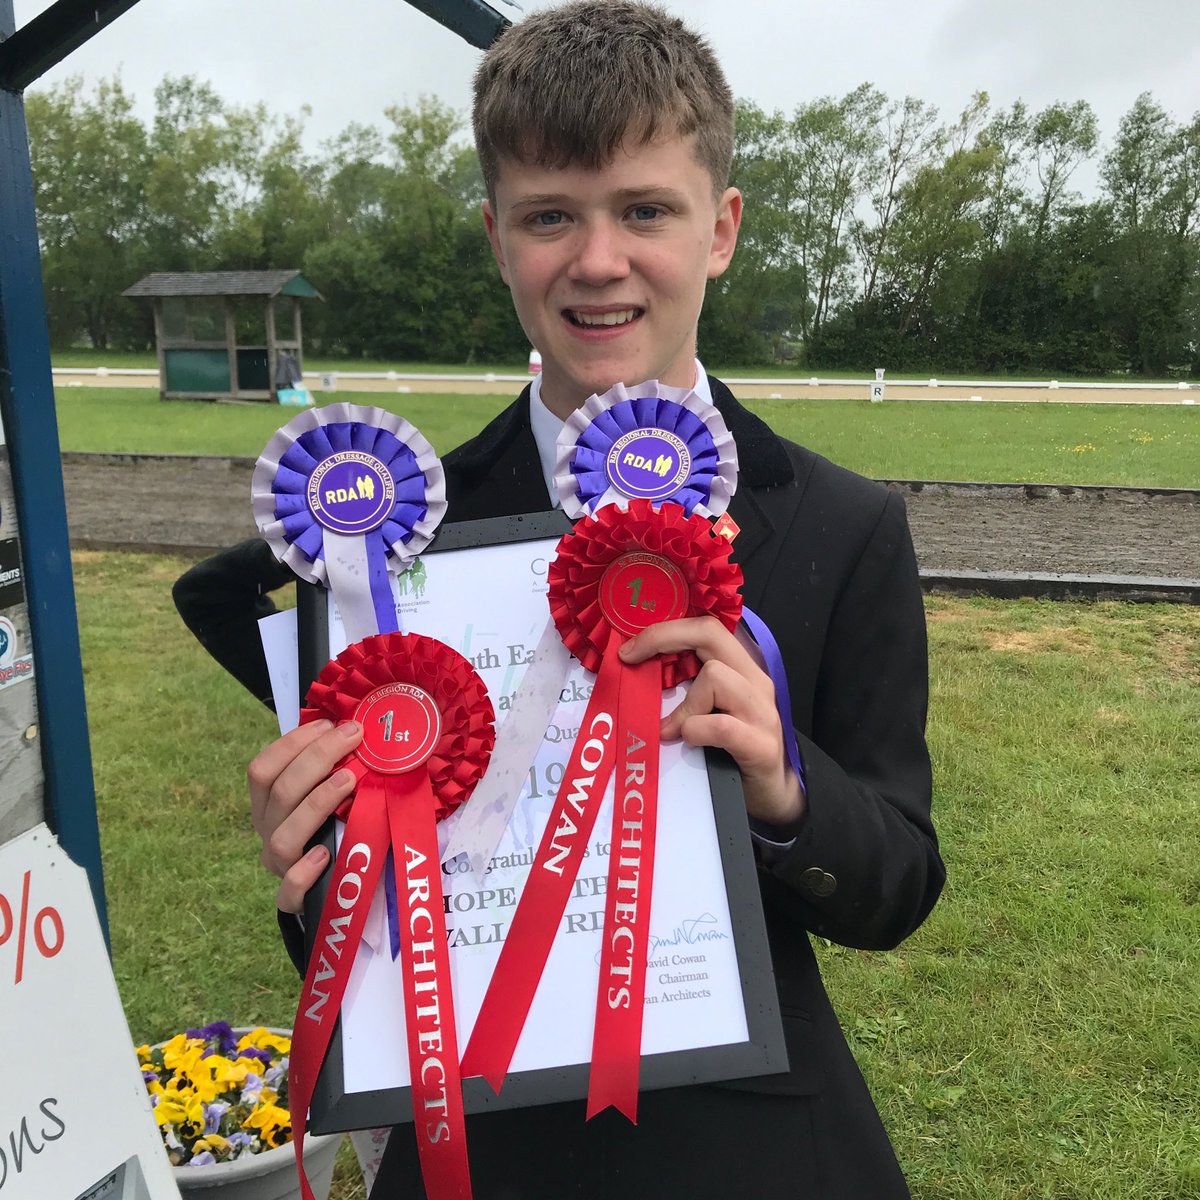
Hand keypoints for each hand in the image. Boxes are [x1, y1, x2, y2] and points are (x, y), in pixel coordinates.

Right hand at [247, 719, 363, 911]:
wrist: (331, 889)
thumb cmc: (331, 829)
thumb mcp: (325, 795)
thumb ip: (330, 768)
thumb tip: (357, 726)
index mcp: (268, 804)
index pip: (263, 768)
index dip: (293, 743)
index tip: (330, 724)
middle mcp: (268, 831)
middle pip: (279, 791)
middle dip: (317, 757)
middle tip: (354, 736)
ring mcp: (280, 866)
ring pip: (284, 836)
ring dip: (316, 802)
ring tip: (349, 780)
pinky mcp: (294, 899)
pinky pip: (289, 890)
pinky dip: (304, 872)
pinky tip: (327, 854)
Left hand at [617, 616, 804, 828]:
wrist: (772, 794)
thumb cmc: (734, 749)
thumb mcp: (711, 710)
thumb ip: (687, 688)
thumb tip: (638, 673)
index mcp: (741, 669)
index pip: (705, 627)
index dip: (664, 629)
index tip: (630, 648)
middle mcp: (755, 681)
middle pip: (710, 633)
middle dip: (662, 638)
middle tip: (631, 658)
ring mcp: (761, 711)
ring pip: (714, 676)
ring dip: (684, 703)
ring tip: (674, 728)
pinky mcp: (761, 744)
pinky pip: (719, 726)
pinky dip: (695, 731)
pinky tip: (690, 742)